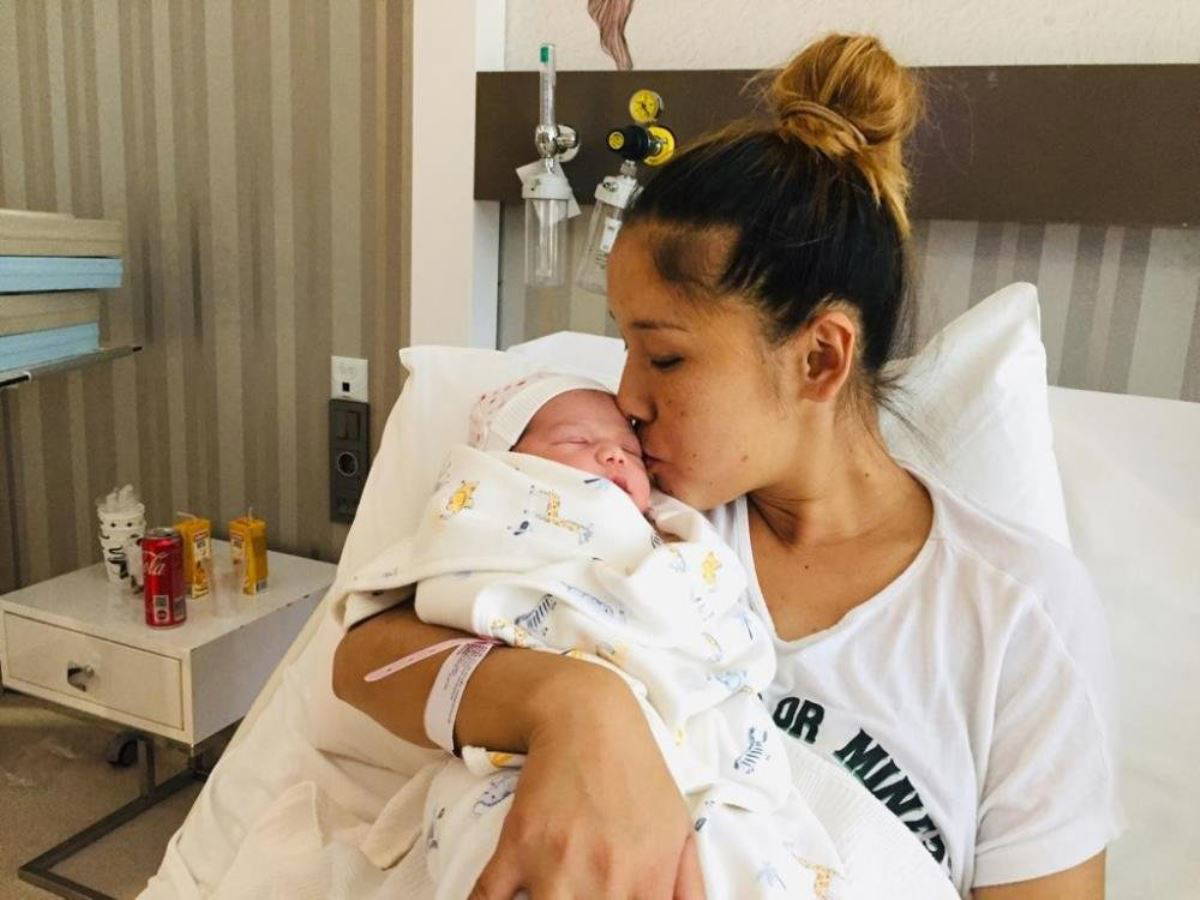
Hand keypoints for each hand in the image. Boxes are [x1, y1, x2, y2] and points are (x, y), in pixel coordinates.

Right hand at [469, 666, 706, 898]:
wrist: (587, 718)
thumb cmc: (637, 774)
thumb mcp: (678, 829)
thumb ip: (688, 889)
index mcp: (648, 884)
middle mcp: (605, 884)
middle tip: (576, 895)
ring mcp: (556, 867)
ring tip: (546, 893)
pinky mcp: (515, 847)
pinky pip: (485, 899)